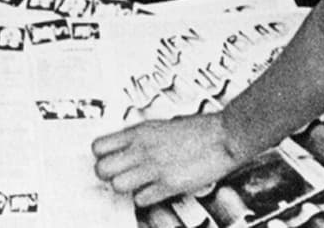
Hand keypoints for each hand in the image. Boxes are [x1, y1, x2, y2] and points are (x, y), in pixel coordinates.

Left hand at [92, 114, 241, 207]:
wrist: (224, 136)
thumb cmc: (199, 129)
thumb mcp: (163, 125)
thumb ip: (143, 137)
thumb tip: (129, 148)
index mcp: (140, 131)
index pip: (99, 146)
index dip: (101, 156)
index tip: (108, 159)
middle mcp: (142, 149)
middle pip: (102, 169)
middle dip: (107, 175)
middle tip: (118, 175)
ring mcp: (154, 168)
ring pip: (117, 186)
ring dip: (126, 188)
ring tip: (136, 184)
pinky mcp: (168, 185)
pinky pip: (141, 199)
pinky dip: (146, 199)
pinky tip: (154, 191)